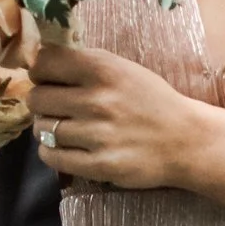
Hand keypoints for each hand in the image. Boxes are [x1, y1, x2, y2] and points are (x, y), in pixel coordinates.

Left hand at [29, 38, 203, 192]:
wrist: (187, 140)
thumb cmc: (153, 102)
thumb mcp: (125, 70)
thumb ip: (87, 64)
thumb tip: (40, 60)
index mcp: (104, 69)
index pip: (45, 62)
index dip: (40, 70)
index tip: (46, 78)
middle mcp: (98, 100)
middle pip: (37, 98)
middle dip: (41, 101)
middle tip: (54, 107)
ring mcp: (98, 135)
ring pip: (42, 129)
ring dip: (47, 129)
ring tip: (64, 129)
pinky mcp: (99, 165)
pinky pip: (52, 157)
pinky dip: (50, 152)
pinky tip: (63, 148)